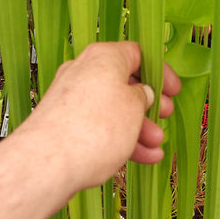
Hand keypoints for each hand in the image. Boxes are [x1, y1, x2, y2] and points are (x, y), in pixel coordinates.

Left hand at [21, 41, 180, 191]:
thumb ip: (143, 96)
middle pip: (124, 83)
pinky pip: (97, 126)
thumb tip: (141, 94)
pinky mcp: (62, 123)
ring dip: (137, 127)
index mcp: (104, 57)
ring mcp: (70, 98)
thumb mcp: (135, 106)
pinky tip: (140, 157)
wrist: (46, 164)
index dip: (160, 72)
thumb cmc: (95, 128)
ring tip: (155, 147)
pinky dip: (118, 139)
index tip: (173, 90)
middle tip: (164, 116)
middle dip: (148, 105)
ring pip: (112, 109)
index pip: (138, 54)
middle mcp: (84, 71)